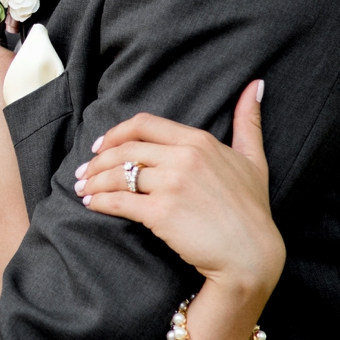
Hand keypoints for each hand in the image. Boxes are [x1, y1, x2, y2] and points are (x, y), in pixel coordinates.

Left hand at [73, 80, 281, 296]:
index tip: (101, 146)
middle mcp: (184, 157)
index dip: (116, 133)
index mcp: (199, 141)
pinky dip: (99, 201)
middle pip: (125, 149)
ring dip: (93, 181)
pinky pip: (118, 201)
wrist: (251, 254)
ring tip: (83, 189)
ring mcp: (172, 184)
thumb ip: (248, 121)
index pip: (144, 124)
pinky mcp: (161, 212)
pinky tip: (92, 204)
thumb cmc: (252, 209)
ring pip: (118, 174)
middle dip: (98, 160)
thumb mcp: (254, 159)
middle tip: (84, 172)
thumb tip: (256, 84)